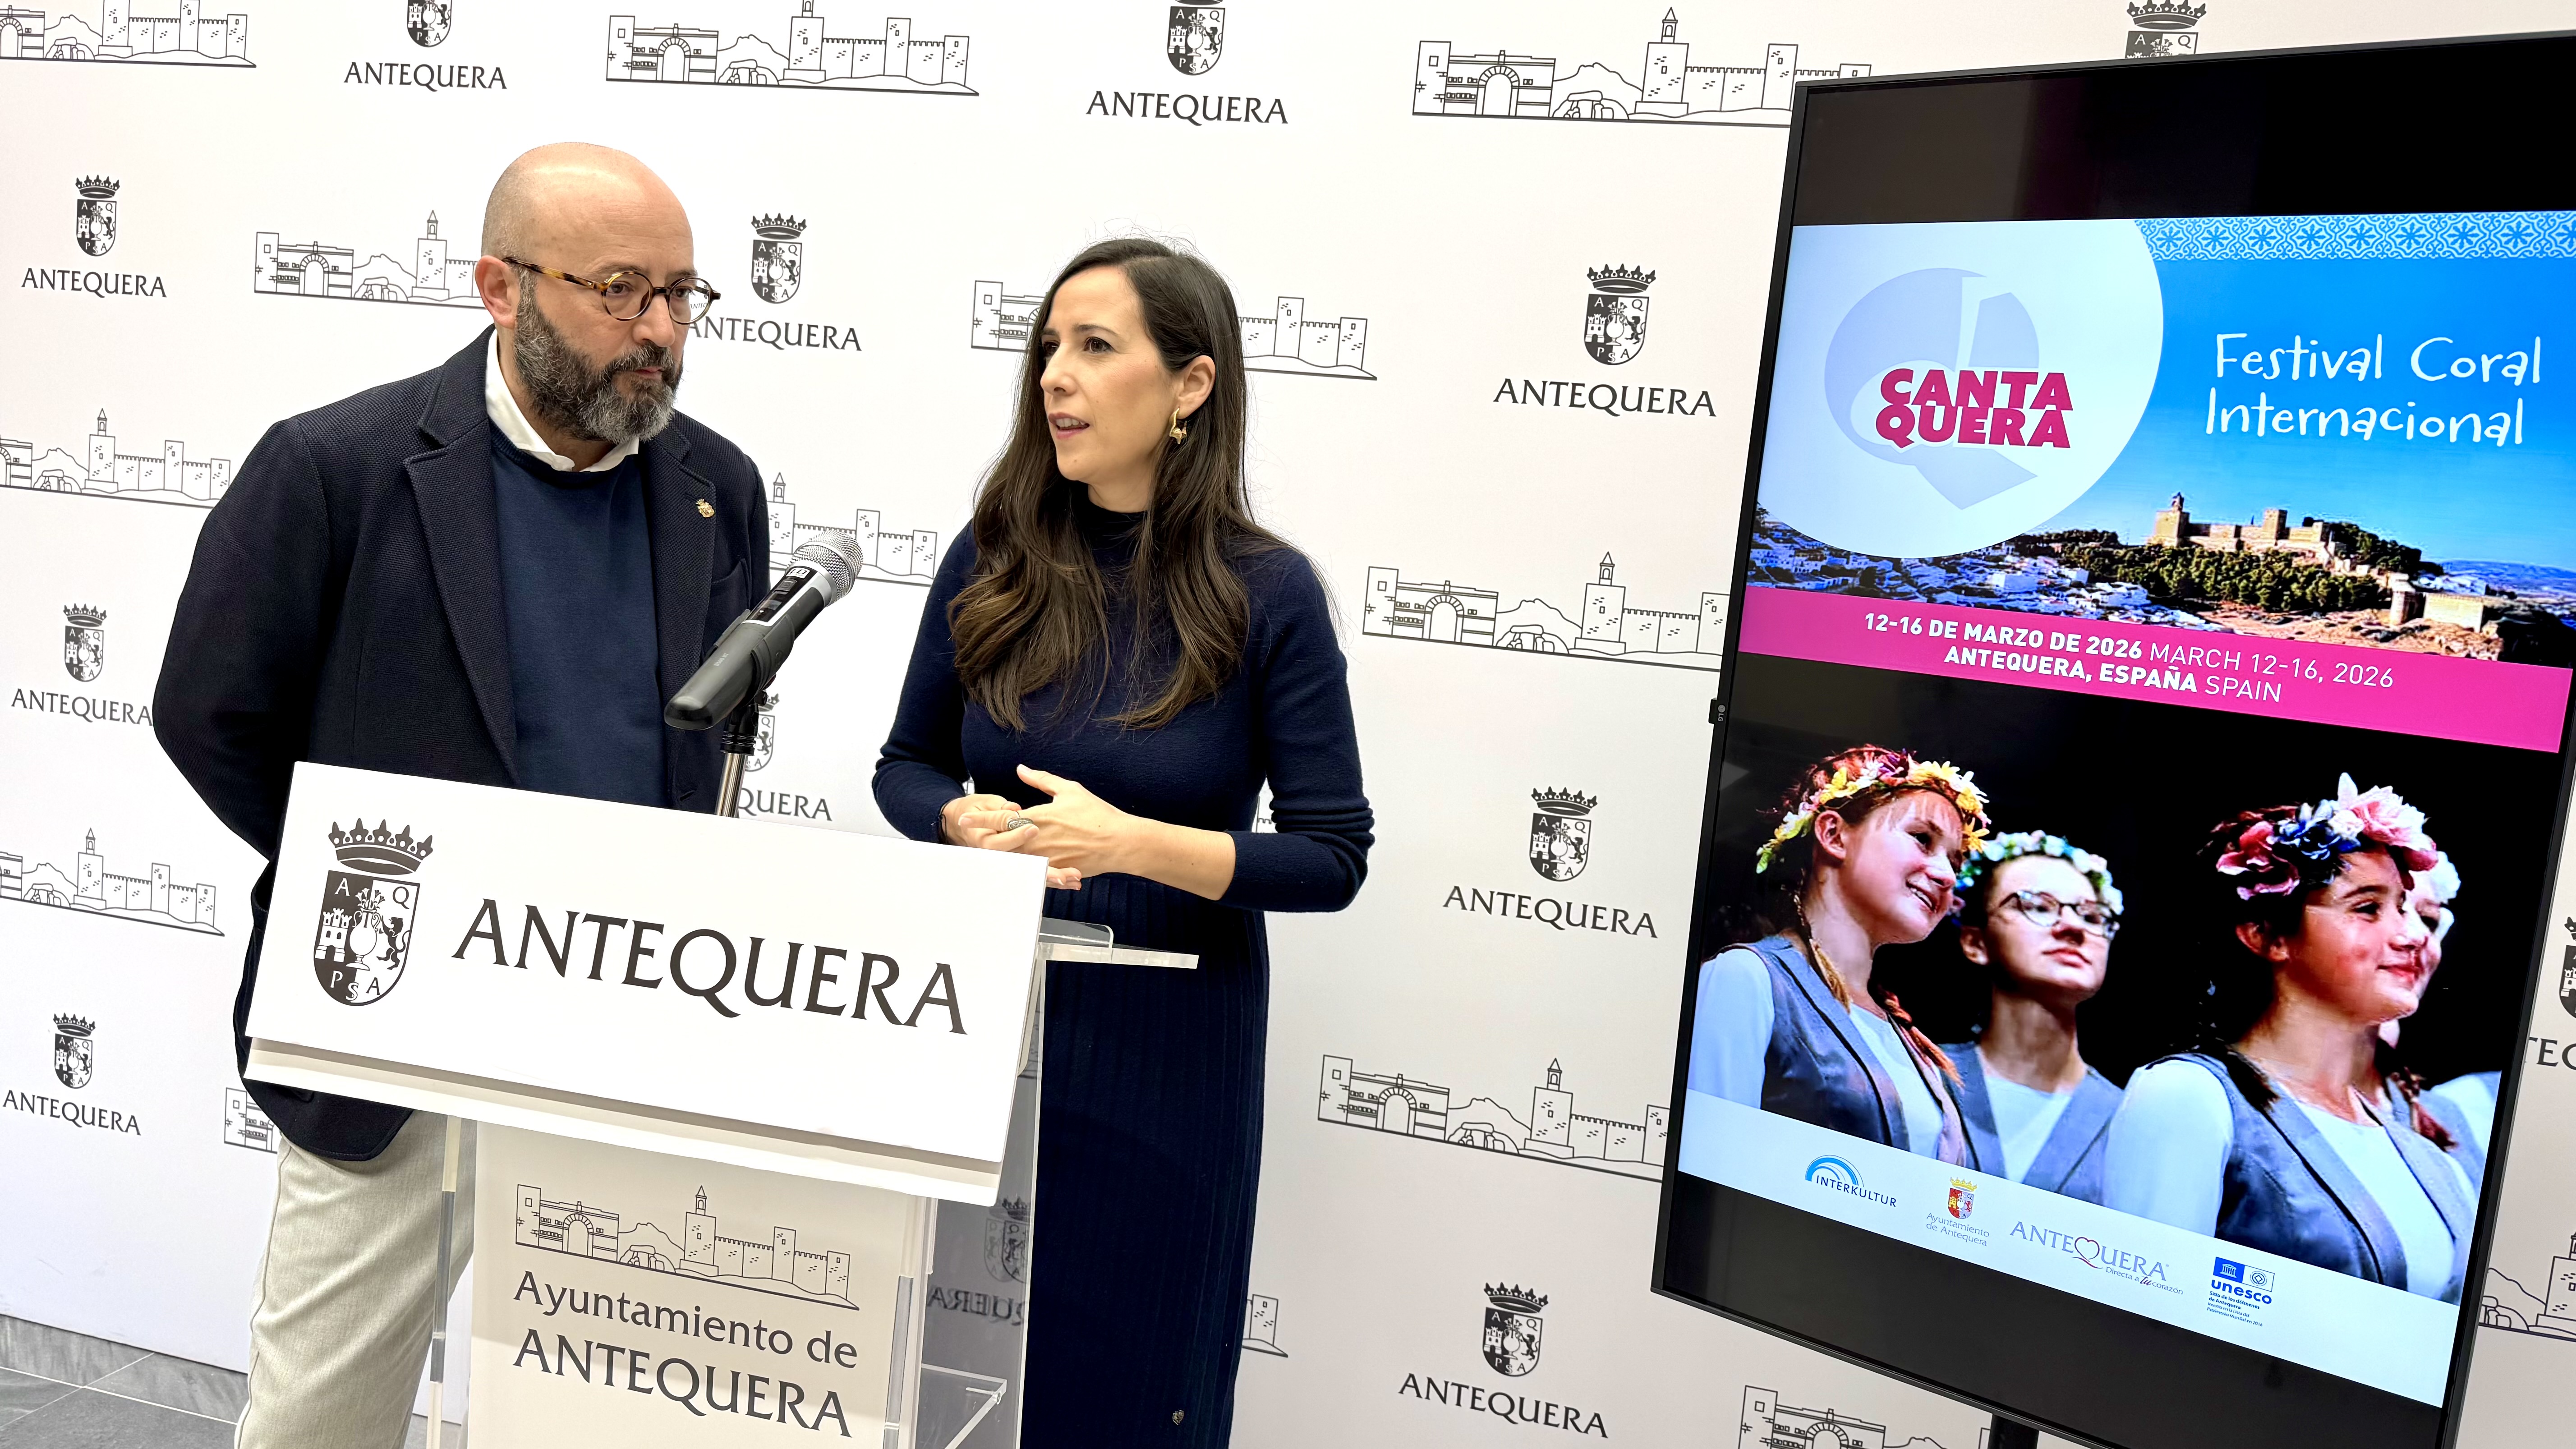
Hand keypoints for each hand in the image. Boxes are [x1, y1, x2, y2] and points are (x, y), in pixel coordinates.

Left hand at [954, 764, 1143, 878]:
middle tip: (968, 838)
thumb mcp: (1069, 790)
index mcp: (1037, 817)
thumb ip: (1041, 780)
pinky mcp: (1054, 871)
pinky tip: (1015, 869)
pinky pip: (1032, 873)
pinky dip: (1023, 870)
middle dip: (983, 840)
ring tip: (987, 854)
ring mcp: (1044, 858)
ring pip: (1014, 860)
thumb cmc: (1097, 814)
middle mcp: (1036, 840)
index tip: (964, 819)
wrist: (1119, 842)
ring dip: (1000, 856)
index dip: (980, 819)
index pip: (1001, 818)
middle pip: (1001, 843)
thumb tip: (1021, 769)